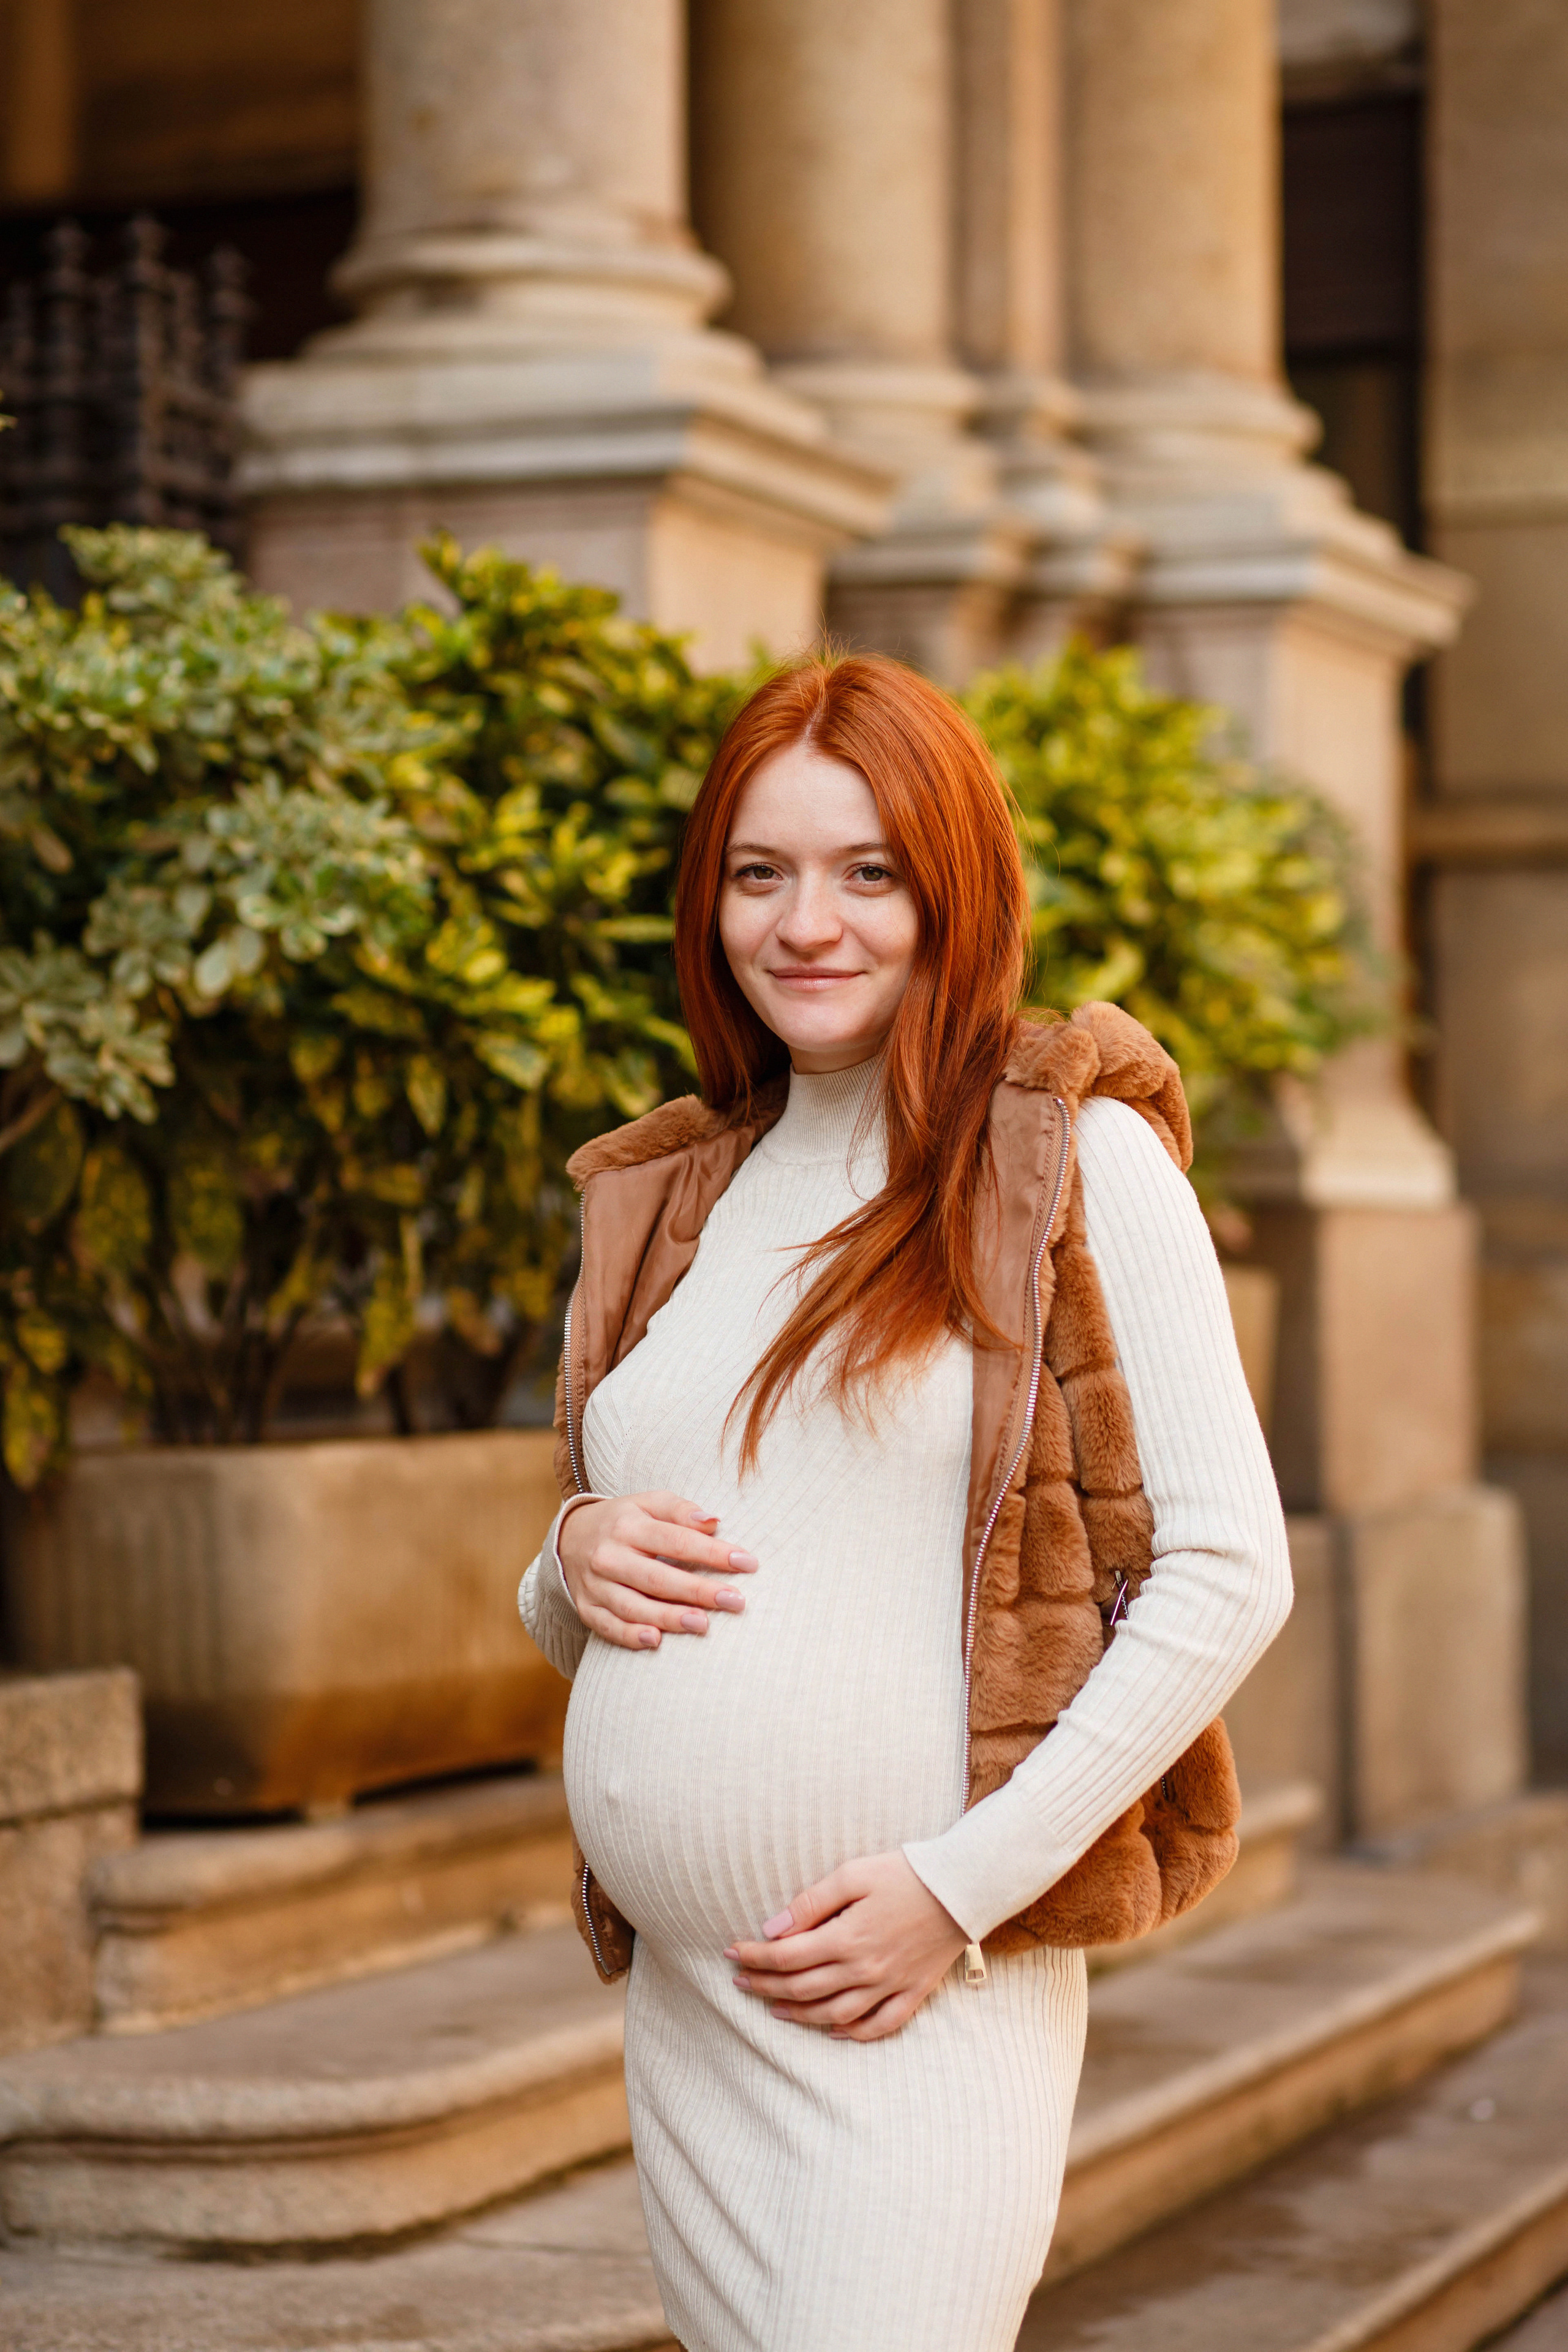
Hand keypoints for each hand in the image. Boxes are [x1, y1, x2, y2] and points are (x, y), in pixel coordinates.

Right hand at [557, 1490, 757, 1651]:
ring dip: (669, 1617)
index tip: (747, 1562)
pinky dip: (629, 1635)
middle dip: (698, 1590)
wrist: (570, 1539)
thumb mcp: (648, 1503)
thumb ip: (680, 1510)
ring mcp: (596, 1585)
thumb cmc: (624, 1521)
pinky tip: (655, 1640)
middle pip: (657, 1577)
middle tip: (735, 1601)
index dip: (712, 1553)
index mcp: (628, 1525)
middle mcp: (609, 1556)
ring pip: (633, 1606)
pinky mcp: (587, 1608)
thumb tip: (714, 1522)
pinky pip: (607, 1626)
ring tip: (703, 1625)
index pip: (675, 1540)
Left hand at [725, 1852, 968, 2041]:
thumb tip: (773, 1928)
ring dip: (799, 2014)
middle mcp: (865, 1969)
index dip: (754, 1957)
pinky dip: (853, 2033)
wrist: (963, 1887)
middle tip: (740, 1982)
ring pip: (834, 2013)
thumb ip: (812, 1902)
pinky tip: (833, 2030)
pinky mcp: (913, 1992)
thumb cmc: (906, 1873)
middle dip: (765, 1986)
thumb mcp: (854, 1874)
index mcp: (847, 1938)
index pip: (787, 1957)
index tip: (731, 1952)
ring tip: (774, 2009)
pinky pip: (880, 2025)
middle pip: (803, 1988)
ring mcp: (890, 1985)